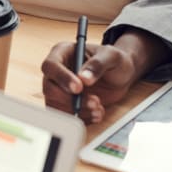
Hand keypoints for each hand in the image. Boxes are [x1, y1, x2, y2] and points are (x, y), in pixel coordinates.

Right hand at [41, 30, 167, 122]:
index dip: (62, 78)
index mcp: (63, 52)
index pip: (51, 66)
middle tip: (94, 101)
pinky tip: (97, 114)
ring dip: (77, 112)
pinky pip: (65, 116)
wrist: (121, 75)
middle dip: (71, 100)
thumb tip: (84, 78)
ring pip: (56, 105)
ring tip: (98, 108)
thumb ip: (98, 64)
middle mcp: (57, 71)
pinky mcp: (65, 104)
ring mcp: (60, 89)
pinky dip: (81, 119)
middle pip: (50, 89)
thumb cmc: (114, 60)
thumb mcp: (111, 56)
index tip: (79, 88)